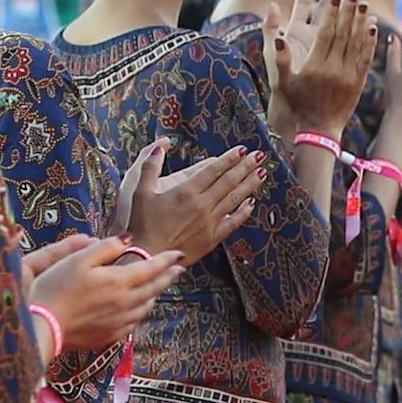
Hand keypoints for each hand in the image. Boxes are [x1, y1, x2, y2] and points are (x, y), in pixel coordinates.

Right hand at [26, 233, 186, 356]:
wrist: (44, 327)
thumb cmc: (56, 289)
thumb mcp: (78, 260)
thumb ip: (105, 248)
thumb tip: (127, 239)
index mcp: (119, 281)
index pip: (151, 268)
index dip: (166, 260)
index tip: (178, 254)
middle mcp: (126, 302)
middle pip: (154, 288)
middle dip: (168, 276)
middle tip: (179, 269)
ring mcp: (120, 322)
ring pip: (147, 306)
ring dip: (156, 294)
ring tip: (159, 286)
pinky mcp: (112, 336)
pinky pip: (134, 322)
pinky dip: (141, 311)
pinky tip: (139, 309)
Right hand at [121, 139, 265, 264]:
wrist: (147, 256)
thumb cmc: (142, 224)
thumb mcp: (140, 191)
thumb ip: (150, 166)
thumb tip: (161, 146)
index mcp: (186, 191)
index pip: (214, 170)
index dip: (229, 158)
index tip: (242, 149)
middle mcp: (202, 205)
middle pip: (229, 181)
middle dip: (246, 167)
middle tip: (260, 156)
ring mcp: (210, 222)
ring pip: (234, 199)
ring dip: (249, 185)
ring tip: (262, 173)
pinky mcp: (212, 238)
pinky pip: (232, 222)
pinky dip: (243, 212)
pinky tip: (251, 203)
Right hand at [269, 0, 375, 134]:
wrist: (319, 131)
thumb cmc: (298, 105)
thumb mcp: (283, 83)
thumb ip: (280, 59)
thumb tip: (279, 37)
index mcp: (315, 66)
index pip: (326, 34)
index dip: (332, 13)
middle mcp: (334, 69)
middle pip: (344, 34)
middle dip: (350, 10)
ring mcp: (349, 76)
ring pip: (357, 43)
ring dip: (362, 21)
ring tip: (365, 2)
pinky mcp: (359, 82)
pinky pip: (366, 57)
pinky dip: (370, 40)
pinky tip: (373, 26)